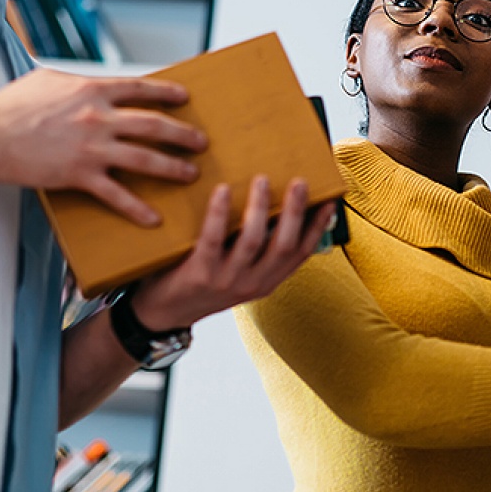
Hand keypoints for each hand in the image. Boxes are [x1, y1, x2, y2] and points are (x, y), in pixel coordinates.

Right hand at [0, 68, 206, 225]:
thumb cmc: (10, 107)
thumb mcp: (44, 81)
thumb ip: (71, 81)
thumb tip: (82, 81)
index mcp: (91, 90)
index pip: (139, 89)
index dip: (166, 93)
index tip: (184, 98)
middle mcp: (98, 117)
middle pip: (152, 124)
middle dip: (181, 134)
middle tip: (201, 141)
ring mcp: (91, 148)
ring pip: (144, 158)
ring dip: (172, 167)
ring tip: (190, 174)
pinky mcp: (79, 175)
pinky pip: (116, 194)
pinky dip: (137, 208)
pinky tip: (153, 218)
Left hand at [128, 176, 337, 330]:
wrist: (160, 312)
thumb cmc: (199, 279)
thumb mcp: (235, 272)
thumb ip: (253, 248)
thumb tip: (270, 203)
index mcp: (265, 282)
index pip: (301, 254)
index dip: (317, 228)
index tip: (330, 201)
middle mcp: (252, 284)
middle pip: (284, 246)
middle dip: (295, 212)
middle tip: (300, 181)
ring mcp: (226, 281)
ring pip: (253, 241)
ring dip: (260, 208)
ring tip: (262, 179)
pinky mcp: (200, 273)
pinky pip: (214, 239)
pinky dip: (221, 213)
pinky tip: (223, 190)